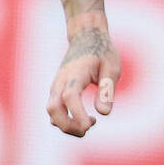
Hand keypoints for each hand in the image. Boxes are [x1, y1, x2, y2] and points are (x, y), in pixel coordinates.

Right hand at [46, 19, 120, 136]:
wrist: (86, 37)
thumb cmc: (102, 52)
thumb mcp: (112, 67)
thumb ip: (107, 89)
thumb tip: (104, 113)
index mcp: (76, 73)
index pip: (70, 97)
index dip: (77, 114)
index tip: (90, 125)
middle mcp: (61, 81)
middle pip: (54, 109)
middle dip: (68, 126)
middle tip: (89, 128)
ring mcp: (56, 86)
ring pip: (51, 112)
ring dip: (67, 125)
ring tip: (90, 123)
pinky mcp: (56, 91)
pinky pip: (54, 110)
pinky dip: (65, 120)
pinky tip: (82, 119)